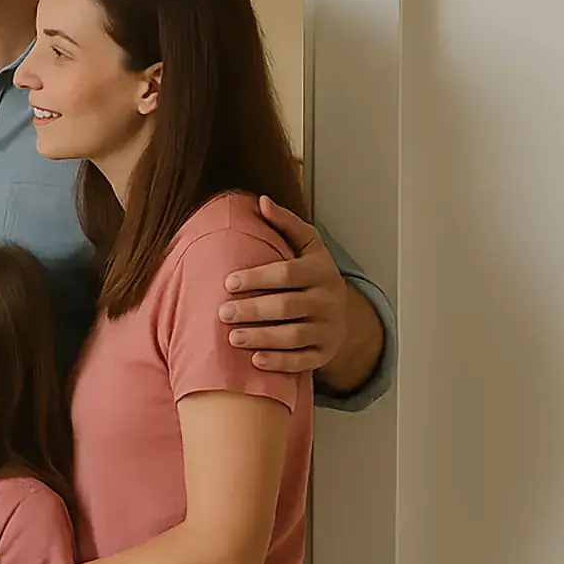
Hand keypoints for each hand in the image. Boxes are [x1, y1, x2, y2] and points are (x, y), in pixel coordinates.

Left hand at [221, 196, 348, 374]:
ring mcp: (328, 329)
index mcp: (321, 270)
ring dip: (262, 337)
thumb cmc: (312, 275)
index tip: (229, 282)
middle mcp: (328, 300)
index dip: (258, 278)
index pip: (288, 273)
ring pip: (294, 336)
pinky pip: (302, 361)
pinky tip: (256, 360)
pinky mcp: (324, 354)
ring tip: (232, 337)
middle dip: (253, 310)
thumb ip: (285, 224)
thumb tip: (261, 201)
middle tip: (223, 312)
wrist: (341, 312)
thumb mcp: (307, 246)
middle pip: (288, 306)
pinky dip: (279, 362)